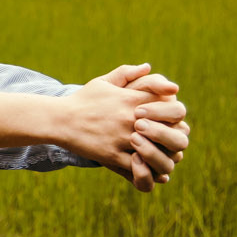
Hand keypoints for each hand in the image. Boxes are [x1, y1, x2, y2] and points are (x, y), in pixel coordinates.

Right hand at [71, 63, 189, 193]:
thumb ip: (127, 73)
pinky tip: (144, 168)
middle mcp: (131, 118)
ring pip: (158, 154)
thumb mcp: (103, 82)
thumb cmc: (82, 100)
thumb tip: (148, 67)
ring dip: (163, 157)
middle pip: (173, 131)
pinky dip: (145, 170)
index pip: (173, 106)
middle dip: (176, 138)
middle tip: (170, 141)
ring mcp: (122, 138)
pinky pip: (137, 168)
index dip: (176, 115)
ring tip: (161, 158)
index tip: (171, 120)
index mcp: (133, 99)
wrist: (59, 119)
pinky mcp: (111, 155)